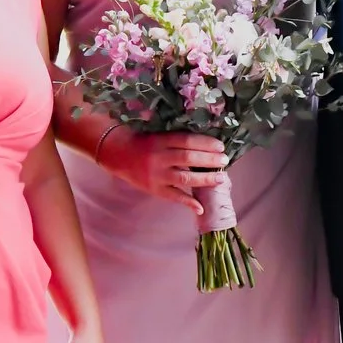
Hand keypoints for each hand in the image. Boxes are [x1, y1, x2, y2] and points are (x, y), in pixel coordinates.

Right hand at [95, 126, 227, 211]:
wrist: (118, 155)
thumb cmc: (143, 142)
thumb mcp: (158, 135)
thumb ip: (177, 141)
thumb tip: (206, 146)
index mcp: (160, 141)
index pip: (186, 141)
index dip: (205, 143)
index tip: (220, 146)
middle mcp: (158, 158)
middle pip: (188, 158)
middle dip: (209, 160)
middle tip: (225, 160)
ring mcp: (156, 175)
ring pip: (184, 178)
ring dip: (205, 179)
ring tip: (221, 178)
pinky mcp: (154, 189)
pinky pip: (173, 197)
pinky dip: (188, 203)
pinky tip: (201, 207)